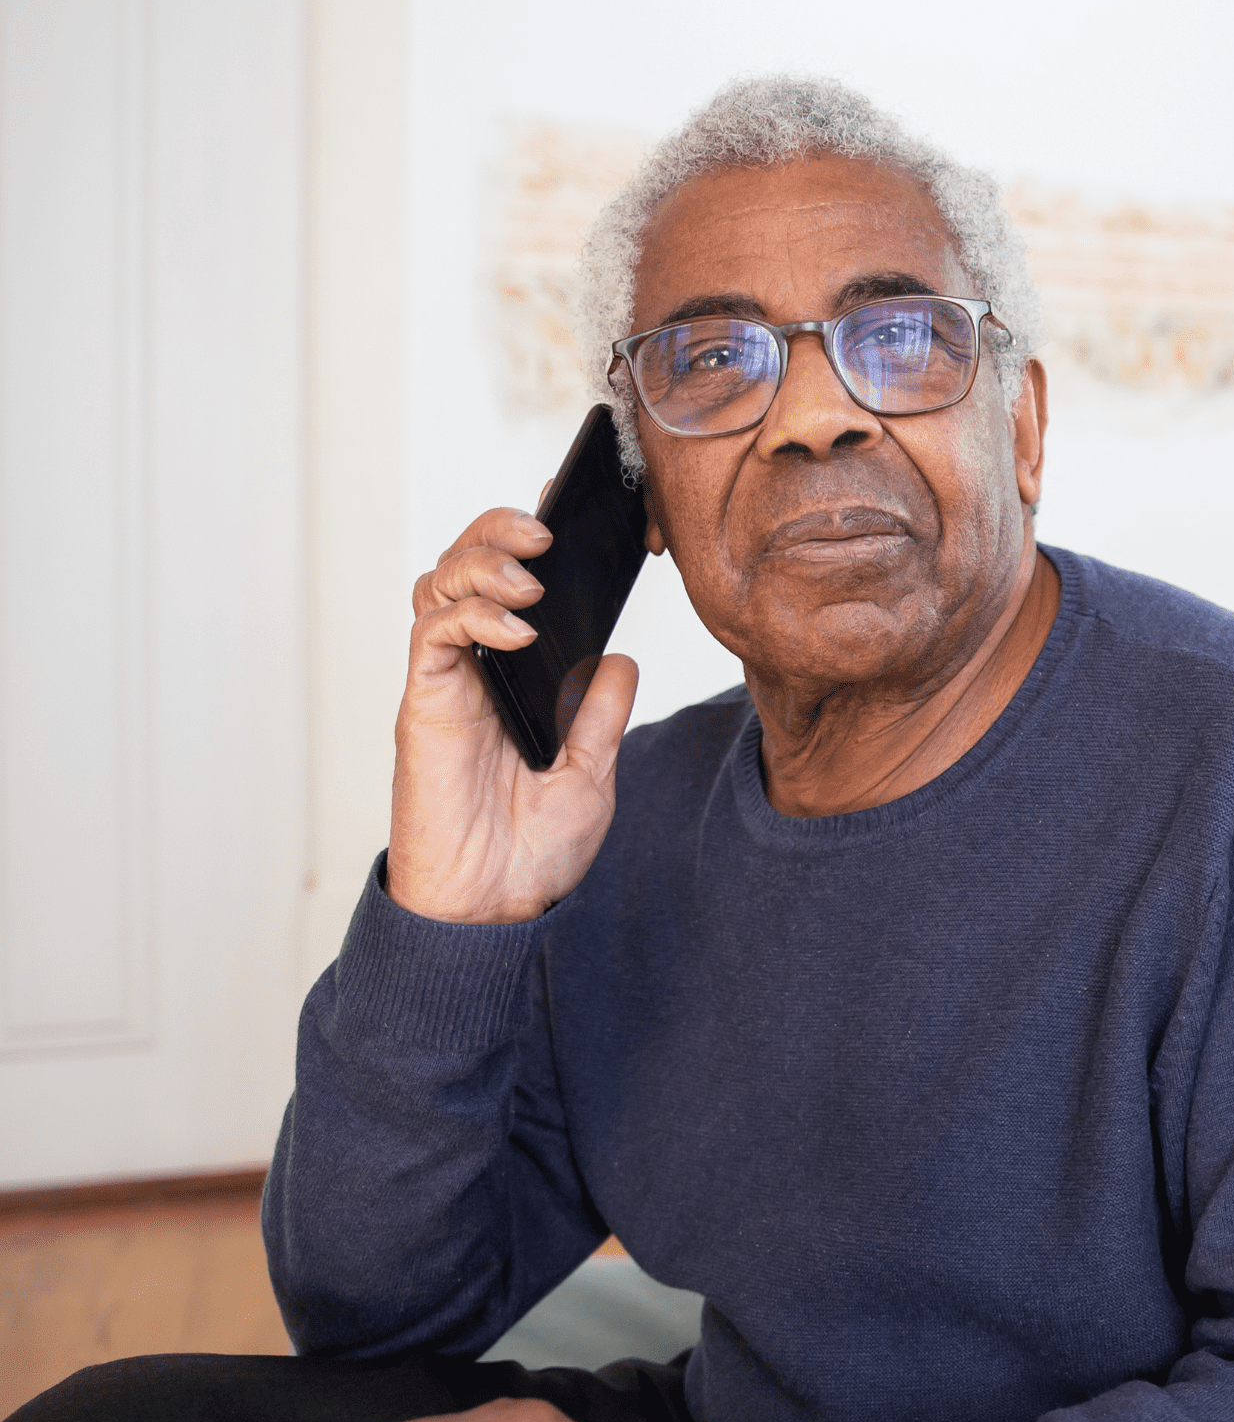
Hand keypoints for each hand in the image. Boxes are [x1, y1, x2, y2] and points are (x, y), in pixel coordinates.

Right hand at [387, 505, 638, 923]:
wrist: (493, 909)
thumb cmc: (532, 853)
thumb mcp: (591, 775)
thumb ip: (600, 715)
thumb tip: (620, 656)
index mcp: (514, 679)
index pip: (513, 589)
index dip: (528, 543)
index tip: (569, 512)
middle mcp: (473, 671)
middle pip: (467, 567)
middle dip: (499, 531)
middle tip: (544, 530)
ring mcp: (445, 684)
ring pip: (440, 585)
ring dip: (483, 562)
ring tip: (531, 576)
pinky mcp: (424, 704)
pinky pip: (433, 633)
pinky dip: (471, 614)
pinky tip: (516, 627)